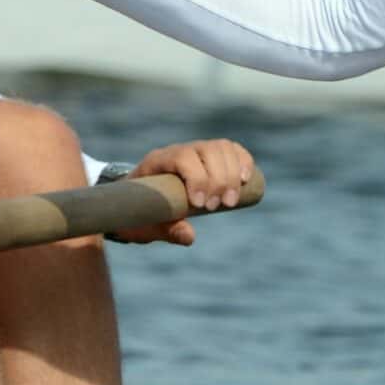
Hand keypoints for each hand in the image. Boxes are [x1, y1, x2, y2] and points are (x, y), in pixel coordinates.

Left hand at [109, 138, 254, 245]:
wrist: (137, 202)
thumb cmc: (140, 215)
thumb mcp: (147, 226)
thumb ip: (167, 230)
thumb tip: (190, 237)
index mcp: (157, 162)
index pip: (181, 157)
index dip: (196, 178)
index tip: (200, 205)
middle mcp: (178, 151)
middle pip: (206, 150)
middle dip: (218, 180)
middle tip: (218, 207)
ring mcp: (196, 150)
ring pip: (221, 148)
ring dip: (232, 174)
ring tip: (231, 201)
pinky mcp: (211, 157)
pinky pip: (231, 150)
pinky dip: (243, 161)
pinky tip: (246, 179)